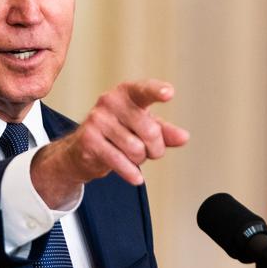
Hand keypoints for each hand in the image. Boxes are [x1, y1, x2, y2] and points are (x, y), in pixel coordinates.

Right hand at [31, 79, 189, 208]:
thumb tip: (183, 137)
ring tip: (132, 156)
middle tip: (149, 151)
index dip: (157, 91)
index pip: (144, 90)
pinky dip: (131, 172)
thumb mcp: (145, 128)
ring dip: (140, 160)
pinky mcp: (88, 140)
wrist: (84, 148)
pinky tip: (136, 177)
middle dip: (155, 148)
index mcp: (127, 93)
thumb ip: (165, 131)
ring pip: (136, 149)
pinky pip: (119, 160)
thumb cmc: (119, 133)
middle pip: (149, 130)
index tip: (169, 93)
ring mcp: (97, 119)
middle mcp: (110, 101)